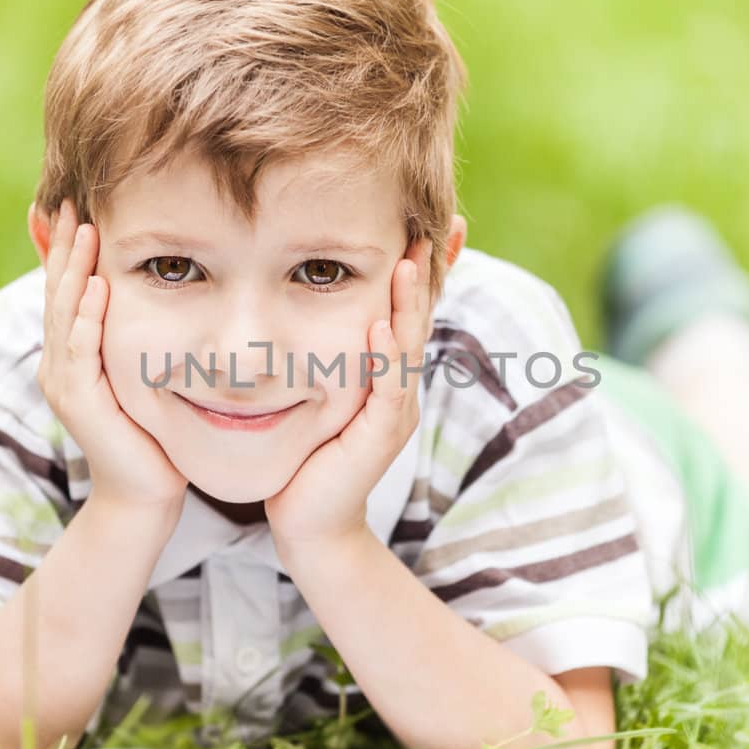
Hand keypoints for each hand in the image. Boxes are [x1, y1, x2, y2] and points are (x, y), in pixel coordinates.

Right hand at [38, 199, 188, 512]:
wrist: (144, 492)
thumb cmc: (149, 431)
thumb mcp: (137, 372)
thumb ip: (130, 336)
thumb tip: (140, 293)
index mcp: (70, 353)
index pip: (65, 290)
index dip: (66, 249)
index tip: (75, 205)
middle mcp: (58, 363)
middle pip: (58, 293)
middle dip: (64, 247)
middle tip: (71, 203)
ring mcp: (64, 383)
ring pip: (64, 315)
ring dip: (73, 272)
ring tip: (84, 231)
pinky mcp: (79, 403)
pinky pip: (79, 352)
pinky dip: (86, 318)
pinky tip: (97, 288)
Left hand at [266, 237, 435, 554]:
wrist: (309, 524)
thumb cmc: (308, 457)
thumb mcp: (321, 394)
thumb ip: (328, 356)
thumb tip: (306, 305)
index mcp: (388, 376)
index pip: (411, 312)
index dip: (428, 271)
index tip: (442, 225)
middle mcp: (400, 390)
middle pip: (420, 321)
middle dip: (430, 274)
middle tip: (436, 228)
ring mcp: (395, 414)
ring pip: (407, 348)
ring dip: (408, 304)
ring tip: (407, 262)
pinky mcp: (379, 438)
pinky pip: (387, 390)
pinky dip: (384, 356)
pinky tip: (379, 326)